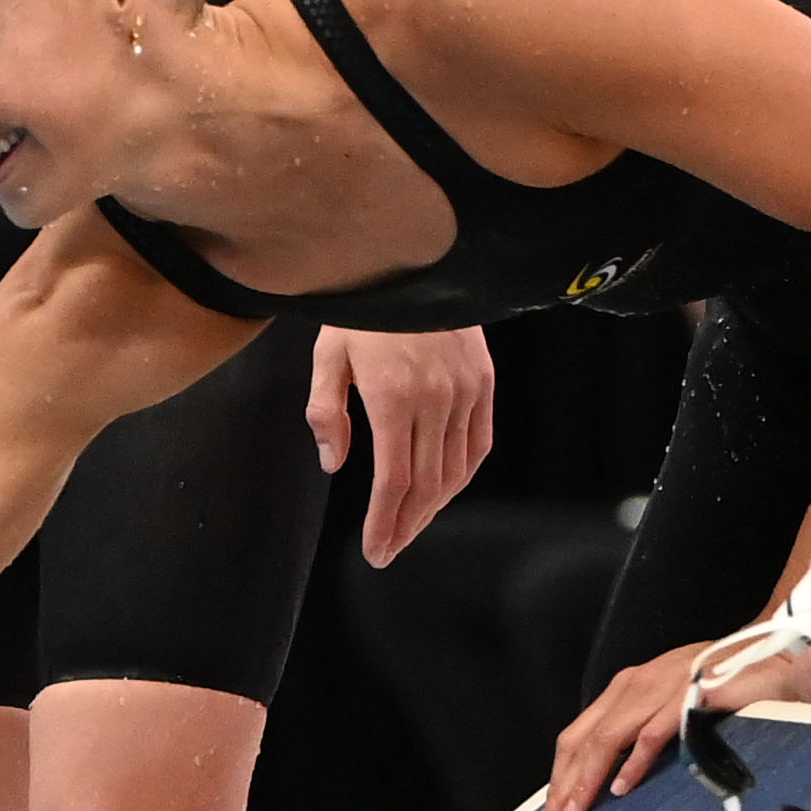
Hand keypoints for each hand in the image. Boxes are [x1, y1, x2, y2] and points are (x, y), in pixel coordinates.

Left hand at [312, 325, 495, 564]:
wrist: (414, 259)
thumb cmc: (362, 309)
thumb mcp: (328, 355)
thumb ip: (326, 413)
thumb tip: (334, 465)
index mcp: (392, 396)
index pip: (394, 480)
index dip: (385, 523)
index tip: (375, 551)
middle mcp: (435, 399)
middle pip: (426, 485)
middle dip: (406, 526)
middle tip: (389, 550)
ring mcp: (466, 392)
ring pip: (455, 472)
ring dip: (433, 509)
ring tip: (409, 528)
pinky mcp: (485, 383)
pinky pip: (479, 445)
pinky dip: (462, 477)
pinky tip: (443, 493)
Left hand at [541, 639, 732, 810]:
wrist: (766, 655)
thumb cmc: (717, 687)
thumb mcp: (664, 707)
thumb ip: (639, 732)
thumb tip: (612, 778)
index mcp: (624, 691)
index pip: (577, 736)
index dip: (559, 775)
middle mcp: (633, 686)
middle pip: (583, 740)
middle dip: (563, 784)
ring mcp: (658, 690)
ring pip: (607, 738)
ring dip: (587, 779)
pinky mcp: (686, 697)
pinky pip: (652, 734)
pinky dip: (635, 763)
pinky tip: (622, 789)